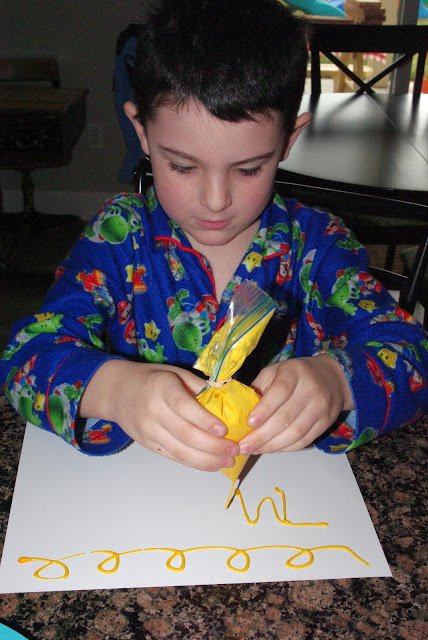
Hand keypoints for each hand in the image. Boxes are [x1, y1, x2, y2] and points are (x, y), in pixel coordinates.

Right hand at [80, 360, 238, 470]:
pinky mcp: (148, 444)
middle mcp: (153, 411)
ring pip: (179, 451)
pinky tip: (211, 464)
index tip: (225, 430)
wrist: (117, 391)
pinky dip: (193, 463)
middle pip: (184, 434)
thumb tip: (228, 398)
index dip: (205, 420)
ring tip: (227, 461)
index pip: (184, 407)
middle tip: (234, 449)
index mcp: (162, 388)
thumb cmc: (152, 379)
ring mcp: (148, 430)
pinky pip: (172, 456)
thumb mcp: (175, 373)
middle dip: (212, 446)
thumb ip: (199, 385)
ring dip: (206, 460)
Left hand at [239, 355, 353, 453]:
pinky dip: (286, 448)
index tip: (249, 423)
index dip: (265, 409)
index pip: (280, 391)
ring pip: (296, 433)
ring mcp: (321, 407)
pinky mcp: (326, 423)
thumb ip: (259, 387)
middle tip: (244, 446)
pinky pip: (304, 440)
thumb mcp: (275, 371)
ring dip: (272, 445)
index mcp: (294, 372)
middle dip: (262, 435)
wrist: (331, 377)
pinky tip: (271, 449)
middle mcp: (311, 389)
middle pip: (286, 417)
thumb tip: (238, 409)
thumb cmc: (294, 374)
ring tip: (255, 450)